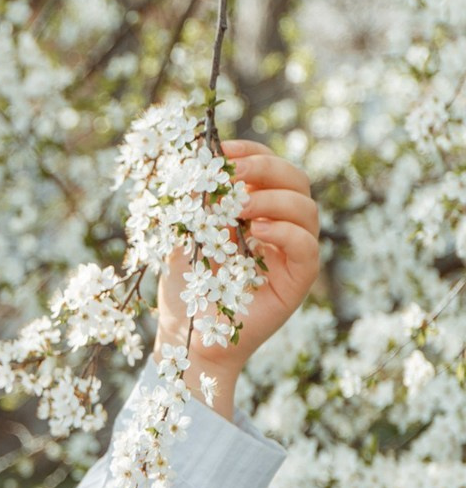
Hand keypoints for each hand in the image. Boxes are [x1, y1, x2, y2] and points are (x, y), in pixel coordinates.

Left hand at [155, 139, 320, 414]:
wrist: (189, 338)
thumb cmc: (184, 289)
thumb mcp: (181, 239)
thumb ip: (192, 206)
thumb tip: (196, 168)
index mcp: (253, 209)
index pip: (265, 167)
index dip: (248, 152)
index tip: (220, 149)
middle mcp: (278, 225)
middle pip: (293, 180)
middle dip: (264, 168)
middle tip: (233, 173)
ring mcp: (291, 251)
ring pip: (306, 208)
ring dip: (273, 199)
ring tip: (240, 206)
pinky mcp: (298, 278)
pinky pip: (306, 246)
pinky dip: (286, 232)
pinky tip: (258, 233)